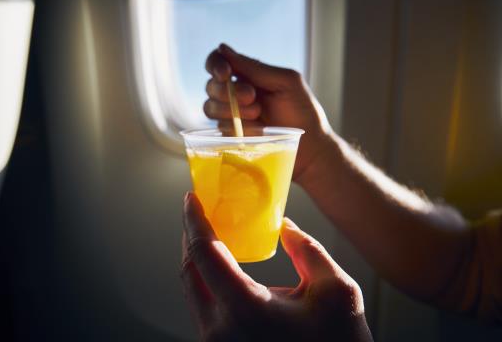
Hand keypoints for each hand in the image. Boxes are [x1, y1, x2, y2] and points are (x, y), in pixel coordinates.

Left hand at [181, 192, 371, 341]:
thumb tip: (285, 226)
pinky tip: (221, 268)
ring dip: (199, 260)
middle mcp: (219, 330)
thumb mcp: (337, 292)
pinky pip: (204, 309)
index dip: (194, 220)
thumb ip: (309, 251)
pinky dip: (207, 281)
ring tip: (212, 235)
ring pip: (194, 291)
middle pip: (189, 272)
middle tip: (202, 212)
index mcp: (244, 310)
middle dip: (192, 237)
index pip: (204, 253)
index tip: (191, 198)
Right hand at [204, 44, 334, 181]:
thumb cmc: (302, 110)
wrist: (311, 147)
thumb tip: (222, 48)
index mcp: (247, 74)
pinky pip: (219, 129)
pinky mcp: (231, 136)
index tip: (225, 74)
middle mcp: (235, 93)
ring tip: (257, 114)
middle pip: (211, 85)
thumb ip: (255, 67)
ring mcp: (231, 116)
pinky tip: (254, 129)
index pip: (217, 61)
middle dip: (227, 91)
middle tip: (252, 96)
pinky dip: (233, 127)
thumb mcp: (285, 82)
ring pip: (209, 107)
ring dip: (230, 109)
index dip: (215, 64)